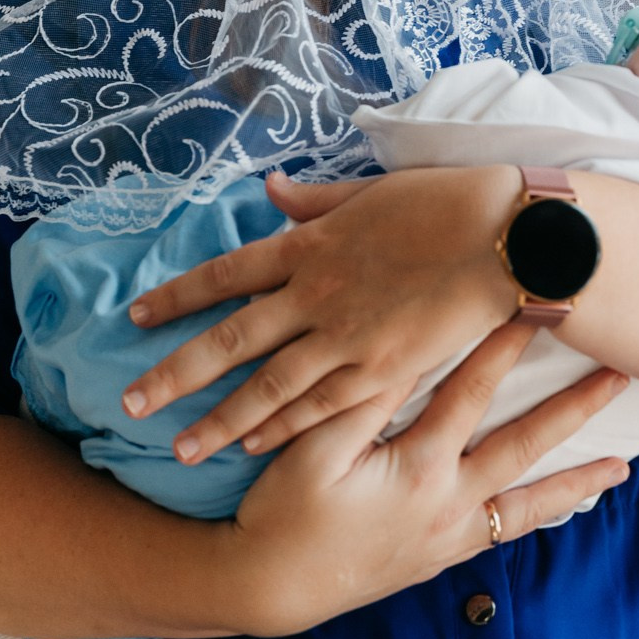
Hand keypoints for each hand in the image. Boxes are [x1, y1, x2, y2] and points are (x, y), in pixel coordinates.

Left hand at [123, 165, 522, 462]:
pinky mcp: (383, 371)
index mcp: (311, 244)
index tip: (137, 316)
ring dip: (219, 421)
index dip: (178, 297)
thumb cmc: (448, 203)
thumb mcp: (371, 191)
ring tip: (178, 449)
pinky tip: (251, 447)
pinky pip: (320, 407)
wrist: (509, 237)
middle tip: (129, 406)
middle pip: (230, 342)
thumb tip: (268, 190)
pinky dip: (282, 429)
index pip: (225, 274)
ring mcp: (347, 338)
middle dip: (176, 376)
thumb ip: (314, 199)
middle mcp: (316, 294)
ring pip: (267, 388)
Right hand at [220, 321, 629, 635]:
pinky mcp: (442, 557)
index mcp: (418, 468)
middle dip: (574, 407)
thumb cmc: (283, 511)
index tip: (536, 306)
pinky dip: (537, 517)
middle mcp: (449, 503)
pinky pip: (504, 534)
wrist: (271, 587)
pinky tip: (560, 508)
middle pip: (525, 444)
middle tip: (619, 375)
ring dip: (576, 482)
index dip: (504, 345)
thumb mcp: (312, 450)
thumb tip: (407, 348)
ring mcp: (450, 534)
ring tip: (621, 465)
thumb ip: (361, 400)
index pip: (472, 391)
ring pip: (529, 503)